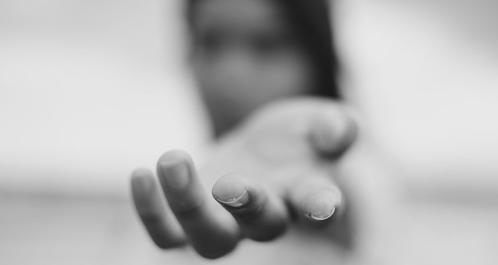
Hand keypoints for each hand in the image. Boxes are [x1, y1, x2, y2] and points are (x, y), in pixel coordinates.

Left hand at [130, 98, 356, 259]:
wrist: (265, 151)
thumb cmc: (299, 137)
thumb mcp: (323, 120)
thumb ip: (335, 125)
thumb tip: (336, 132)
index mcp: (308, 194)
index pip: (319, 205)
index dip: (322, 207)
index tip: (322, 204)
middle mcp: (271, 217)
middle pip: (261, 228)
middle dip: (247, 208)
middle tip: (230, 184)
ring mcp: (229, 222)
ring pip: (210, 238)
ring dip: (189, 206)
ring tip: (173, 159)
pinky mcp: (192, 218)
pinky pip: (168, 234)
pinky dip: (152, 212)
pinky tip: (140, 176)